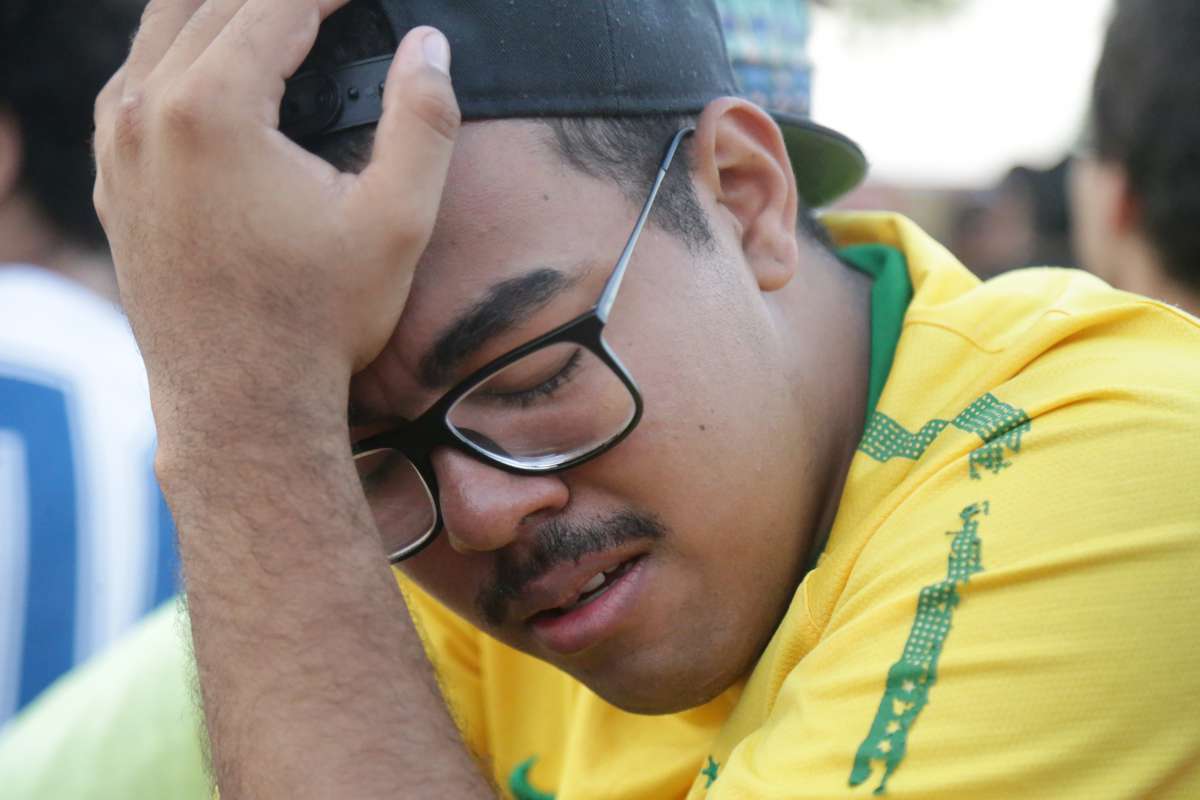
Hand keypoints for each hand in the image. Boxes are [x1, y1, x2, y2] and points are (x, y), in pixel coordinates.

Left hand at [94, 0, 459, 445]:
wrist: (238, 405)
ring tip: (284, 15)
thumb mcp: (396, 223)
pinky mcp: (110, 177)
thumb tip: (429, 44)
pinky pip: (135, 78)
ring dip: (226, 9)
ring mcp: (116, 145)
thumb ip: (422, 120)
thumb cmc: (318, 320)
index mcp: (213, 110)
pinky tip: (222, 63)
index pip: (277, 1)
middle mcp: (146, 112)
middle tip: (333, 3)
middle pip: (214, 0)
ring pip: (162, 27)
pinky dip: (181, 50)